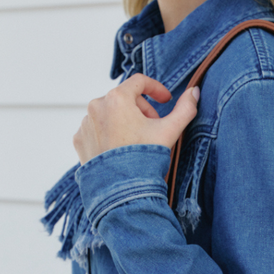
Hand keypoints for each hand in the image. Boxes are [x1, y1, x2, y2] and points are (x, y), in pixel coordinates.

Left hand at [73, 74, 199, 164]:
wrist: (122, 191)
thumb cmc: (145, 159)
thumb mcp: (169, 131)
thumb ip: (185, 109)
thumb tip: (194, 92)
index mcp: (117, 98)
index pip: (139, 82)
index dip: (156, 89)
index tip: (165, 101)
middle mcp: (97, 106)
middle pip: (124, 98)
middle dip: (141, 110)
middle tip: (153, 127)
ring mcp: (86, 124)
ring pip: (109, 113)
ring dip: (124, 121)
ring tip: (136, 141)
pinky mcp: (80, 140)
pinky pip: (96, 129)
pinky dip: (108, 134)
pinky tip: (120, 150)